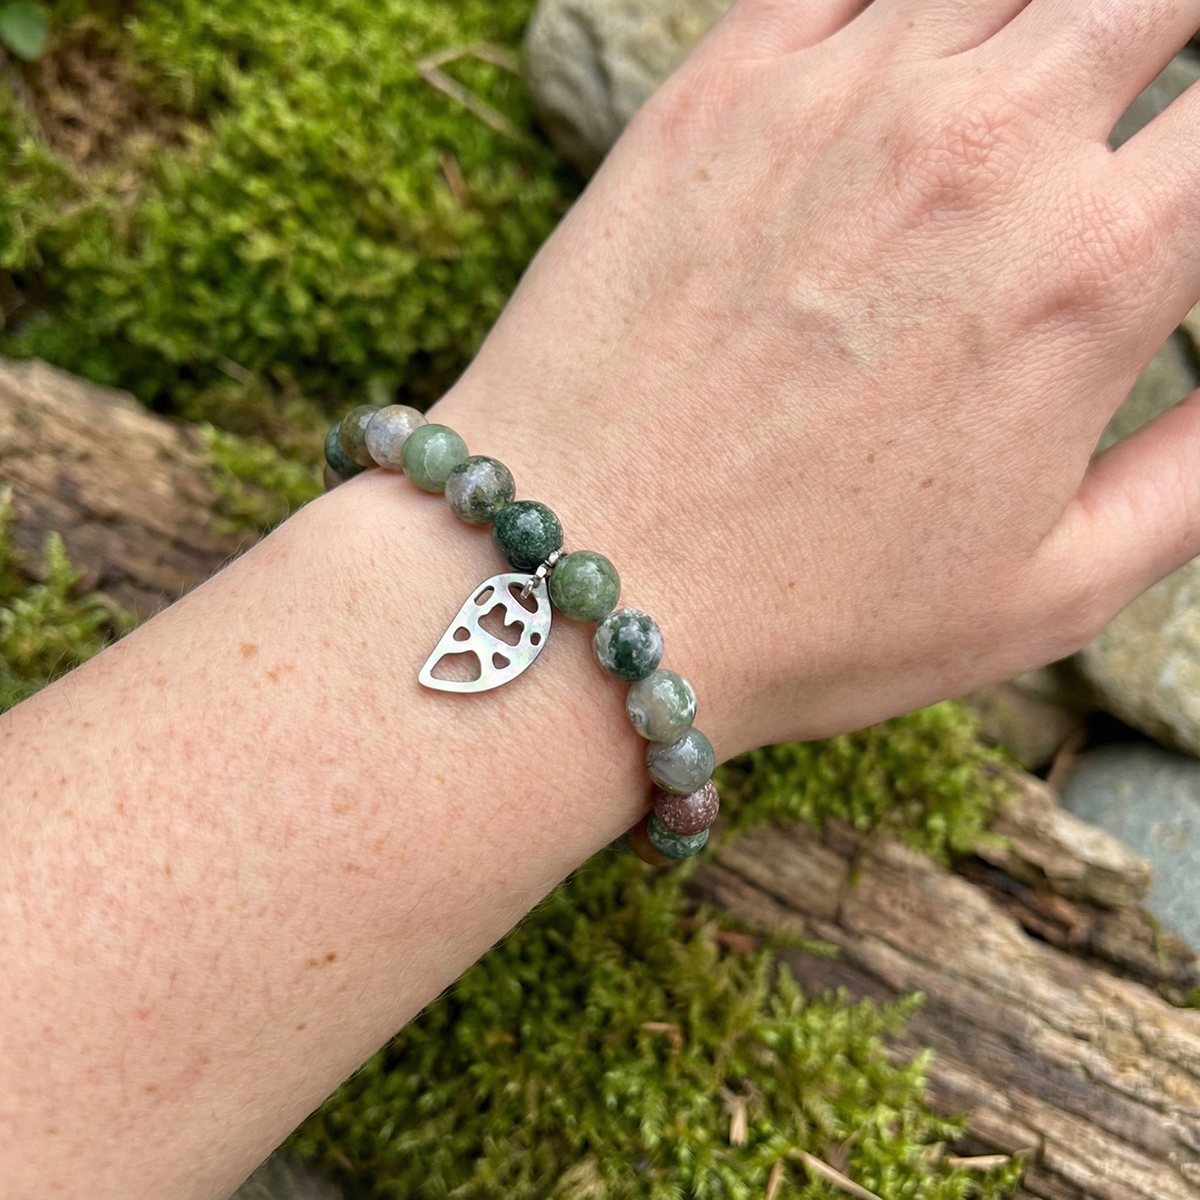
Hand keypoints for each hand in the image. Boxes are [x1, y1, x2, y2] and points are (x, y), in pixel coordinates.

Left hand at [438, 0, 1199, 753]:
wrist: (583, 591)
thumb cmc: (811, 617)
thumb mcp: (1052, 592)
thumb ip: (1195, 476)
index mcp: (1091, 268)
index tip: (1180, 184)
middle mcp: (979, 147)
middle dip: (1157, 34)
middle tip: (1127, 102)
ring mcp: (834, 100)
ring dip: (1036, 20)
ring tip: (1019, 90)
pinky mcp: (712, 95)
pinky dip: (896, 5)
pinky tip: (902, 56)